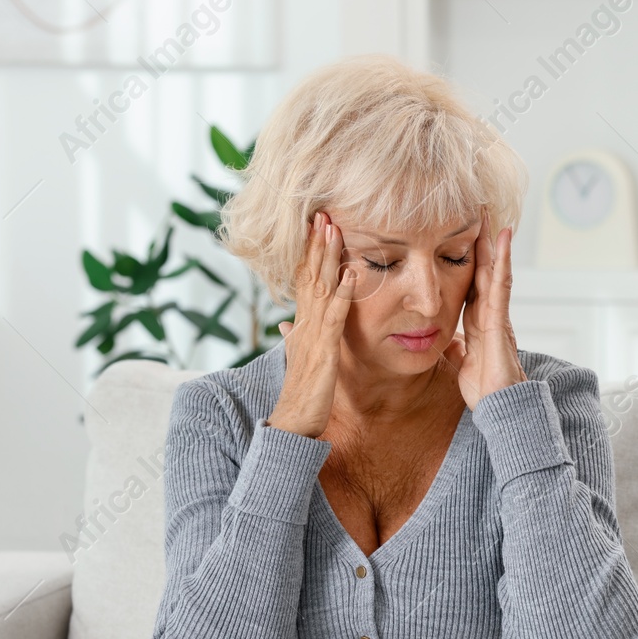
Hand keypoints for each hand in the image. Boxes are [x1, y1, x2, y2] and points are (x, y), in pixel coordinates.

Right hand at [266, 211, 355, 437]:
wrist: (294, 425)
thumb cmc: (301, 396)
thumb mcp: (299, 362)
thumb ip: (294, 341)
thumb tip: (285, 327)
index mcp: (301, 326)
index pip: (304, 281)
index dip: (309, 253)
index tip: (315, 227)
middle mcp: (303, 325)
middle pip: (309, 276)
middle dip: (316, 244)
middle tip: (322, 213)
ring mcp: (312, 337)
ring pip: (320, 289)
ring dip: (327, 259)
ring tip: (334, 229)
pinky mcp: (324, 352)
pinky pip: (335, 318)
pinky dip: (343, 294)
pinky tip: (352, 274)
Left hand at [443, 206, 526, 408]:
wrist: (500, 408)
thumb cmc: (485, 390)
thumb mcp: (462, 362)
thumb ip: (457, 348)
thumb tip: (448, 340)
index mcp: (478, 322)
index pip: (471, 283)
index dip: (467, 260)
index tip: (462, 235)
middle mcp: (490, 314)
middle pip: (485, 271)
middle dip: (482, 243)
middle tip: (478, 212)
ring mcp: (497, 317)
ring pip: (496, 272)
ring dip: (494, 244)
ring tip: (492, 216)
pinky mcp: (500, 323)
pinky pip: (501, 286)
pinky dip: (502, 262)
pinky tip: (502, 241)